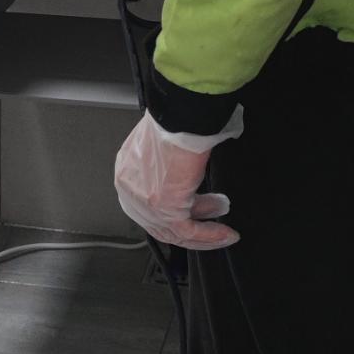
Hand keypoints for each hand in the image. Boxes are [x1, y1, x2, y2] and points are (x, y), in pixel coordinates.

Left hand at [114, 111, 241, 250]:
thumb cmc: (175, 120)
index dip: (174, 209)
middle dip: (191, 220)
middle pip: (159, 222)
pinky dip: (209, 235)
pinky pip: (188, 231)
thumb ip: (169, 160)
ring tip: (224, 231)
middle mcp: (131, 190)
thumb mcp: (165, 143)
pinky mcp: (165, 209)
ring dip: (204, 234)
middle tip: (212, 218)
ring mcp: (145, 203)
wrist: (179, 118)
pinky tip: (226, 233)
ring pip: (174, 232)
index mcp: (127, 172)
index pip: (146, 204)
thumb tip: (186, 167)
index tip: (195, 209)